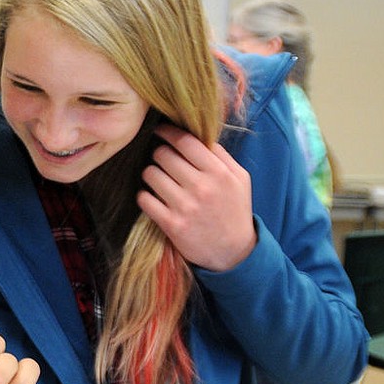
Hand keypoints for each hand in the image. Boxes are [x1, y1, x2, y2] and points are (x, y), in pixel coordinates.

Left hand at [137, 123, 256, 271]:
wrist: (233, 252)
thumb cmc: (234, 210)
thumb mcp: (239, 179)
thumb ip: (220, 155)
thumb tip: (198, 133)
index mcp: (219, 172)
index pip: (185, 141)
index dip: (168, 132)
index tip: (160, 130)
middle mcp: (202, 187)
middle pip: (163, 155)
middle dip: (159, 154)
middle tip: (162, 160)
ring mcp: (185, 207)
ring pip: (151, 174)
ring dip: (151, 174)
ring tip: (158, 180)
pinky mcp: (172, 225)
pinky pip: (144, 199)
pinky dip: (144, 196)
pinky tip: (152, 198)